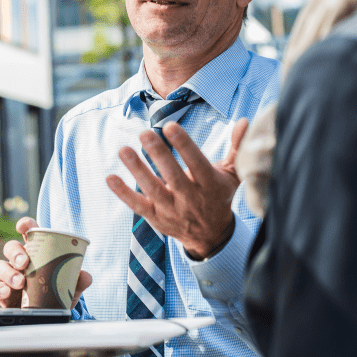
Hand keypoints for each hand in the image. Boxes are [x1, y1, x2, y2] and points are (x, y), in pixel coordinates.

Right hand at [0, 217, 91, 309]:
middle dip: (15, 253)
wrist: (50, 314)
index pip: (28, 232)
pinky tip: (5, 292)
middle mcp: (20, 260)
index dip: (25, 225)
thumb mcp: (70, 286)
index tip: (24, 226)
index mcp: (37, 251)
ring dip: (8, 273)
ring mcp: (8, 276)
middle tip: (25, 263)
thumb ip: (78, 280)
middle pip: (11, 247)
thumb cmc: (57, 291)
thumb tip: (86, 276)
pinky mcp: (1, 292)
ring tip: (19, 283)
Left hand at [106, 117, 248, 259]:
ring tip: (123, 150)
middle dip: (158, 154)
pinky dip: (123, 193)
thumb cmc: (220, 196)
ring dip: (137, 170)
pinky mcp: (156, 218)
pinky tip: (111, 178)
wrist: (211, 236)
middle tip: (144, 133)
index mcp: (210, 185)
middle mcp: (190, 199)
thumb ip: (237, 147)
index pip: (196, 163)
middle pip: (172, 175)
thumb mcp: (232, 174)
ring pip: (153, 189)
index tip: (170, 126)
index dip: (184, 145)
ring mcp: (172, 210)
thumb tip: (245, 121)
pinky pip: (138, 205)